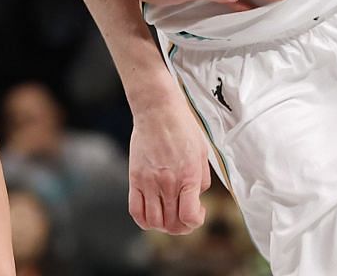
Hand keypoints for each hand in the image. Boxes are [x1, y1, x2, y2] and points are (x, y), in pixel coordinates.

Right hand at [129, 100, 210, 233]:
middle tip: (184, 215)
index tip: (199, 210)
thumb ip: (201, 180)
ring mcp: (149, 182)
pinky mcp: (135, 178)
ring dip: (163, 226)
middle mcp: (168, 183)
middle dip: (182, 227)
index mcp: (188, 177)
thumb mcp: (202, 153)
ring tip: (169, 215)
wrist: (157, 110)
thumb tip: (196, 197)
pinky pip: (135, 211)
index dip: (196, 221)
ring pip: (154, 222)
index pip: (189, 217)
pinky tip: (153, 213)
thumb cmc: (182, 127)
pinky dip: (144, 220)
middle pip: (172, 224)